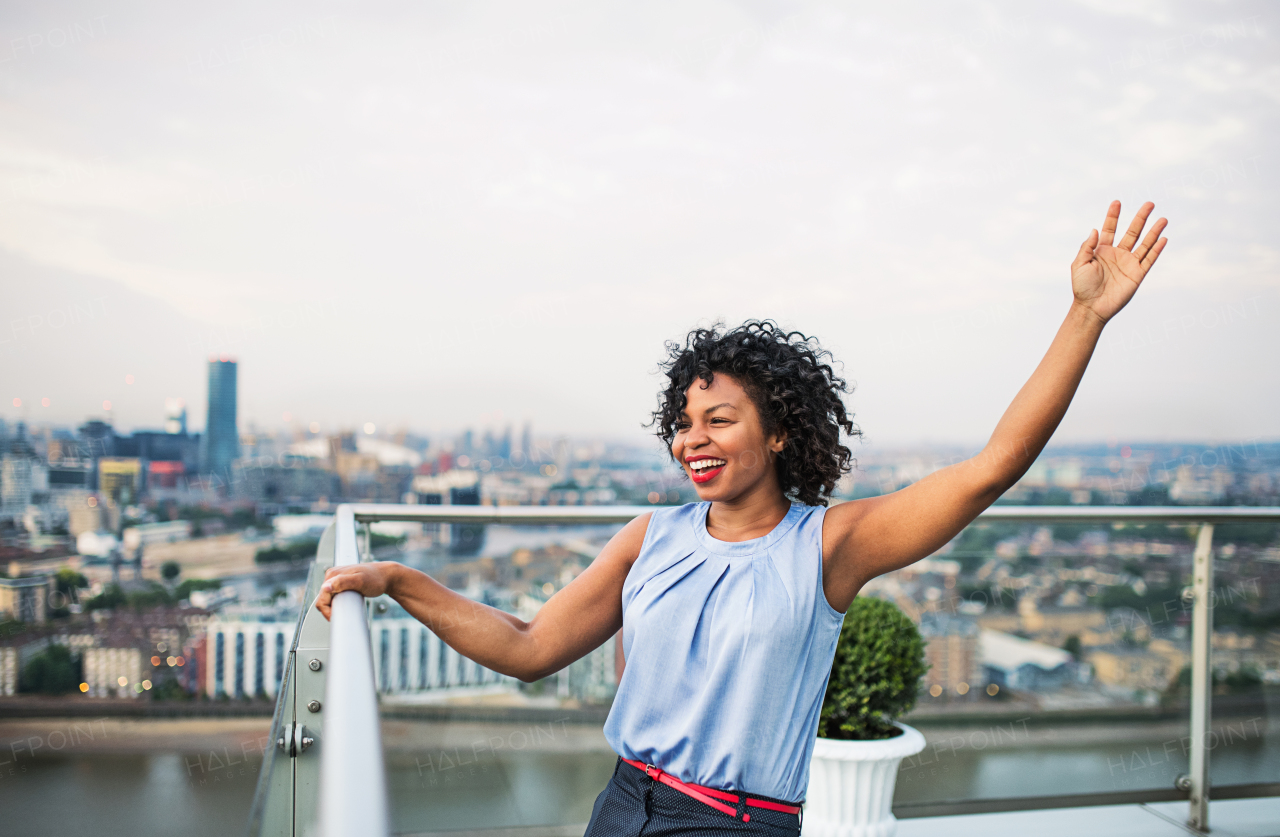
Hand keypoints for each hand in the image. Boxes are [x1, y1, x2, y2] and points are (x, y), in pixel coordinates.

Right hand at [314, 561, 398, 619]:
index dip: (327, 612)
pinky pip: (334, 596)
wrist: (387, 576)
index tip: (338, 617)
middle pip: (323, 599)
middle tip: (347, 612)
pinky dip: (338, 603)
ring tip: (348, 608)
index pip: (321, 599)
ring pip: (328, 599)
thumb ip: (342, 582)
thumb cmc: (376, 579)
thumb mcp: (360, 581)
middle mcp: (332, 575)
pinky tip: (348, 604)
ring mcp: (336, 579)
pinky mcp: (342, 583)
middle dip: (331, 609)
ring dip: (334, 606)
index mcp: (332, 574)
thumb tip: (325, 587)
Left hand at [1071, 200, 1167, 323]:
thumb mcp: (1079, 264)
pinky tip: (1163, 238)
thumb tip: (1095, 229)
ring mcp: (1128, 264)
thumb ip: (1087, 246)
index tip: (1117, 202)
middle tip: (1150, 203)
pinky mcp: (1137, 274)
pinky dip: (1156, 249)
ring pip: (1144, 244)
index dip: (1113, 216)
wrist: (1091, 307)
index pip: (1110, 229)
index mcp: (1102, 251)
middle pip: (1132, 232)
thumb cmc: (1082, 287)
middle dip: (1141, 218)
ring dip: (1154, 231)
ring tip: (1163, 219)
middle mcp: (1117, 254)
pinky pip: (1149, 259)